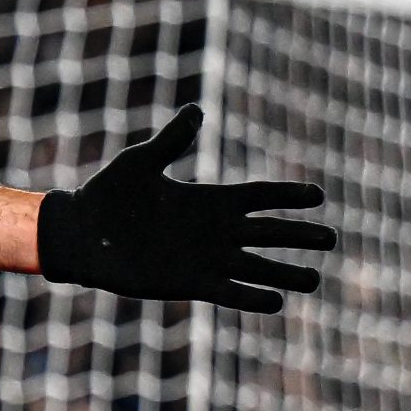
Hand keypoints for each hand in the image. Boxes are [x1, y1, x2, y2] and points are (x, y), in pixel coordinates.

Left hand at [38, 105, 337, 311]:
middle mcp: (215, 231)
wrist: (80, 233)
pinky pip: (229, 292)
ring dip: (285, 274)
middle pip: (269, 233)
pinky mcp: (190, 284)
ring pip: (257, 267)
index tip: (318, 196)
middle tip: (331, 238)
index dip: (288, 196)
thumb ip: (171, 141)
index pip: (259, 197)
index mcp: (210, 200)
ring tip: (316, 279)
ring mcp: (206, 259)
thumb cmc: (108, 193)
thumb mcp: (141, 161)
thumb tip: (196, 110)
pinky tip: (275, 301)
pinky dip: (251, 297)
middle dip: (299, 236)